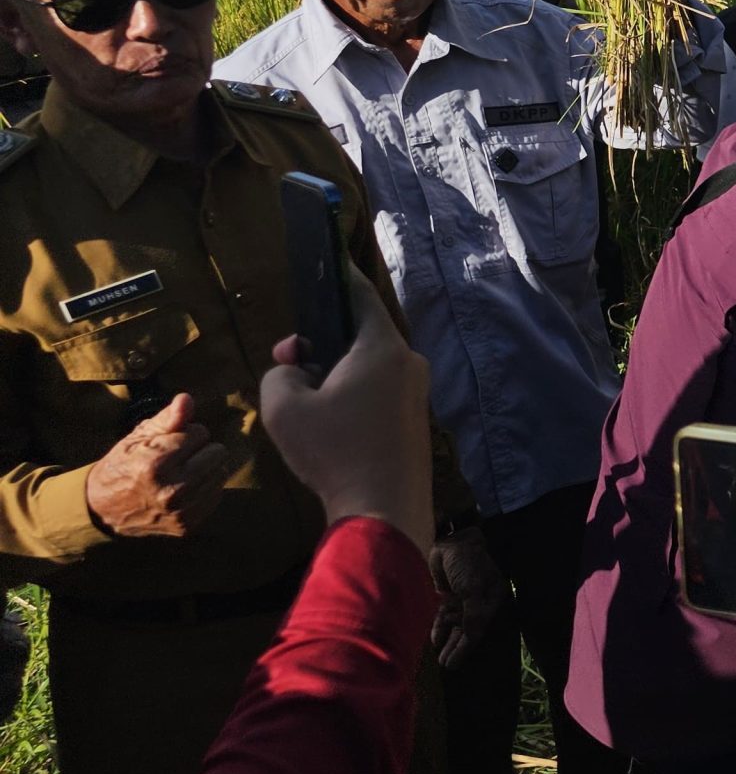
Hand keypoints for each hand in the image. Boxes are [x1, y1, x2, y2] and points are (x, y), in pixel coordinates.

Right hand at [82, 392, 229, 537]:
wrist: (102, 509)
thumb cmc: (124, 465)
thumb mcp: (138, 437)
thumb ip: (166, 419)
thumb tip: (187, 399)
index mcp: (155, 464)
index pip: (200, 433)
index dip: (185, 434)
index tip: (167, 443)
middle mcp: (171, 490)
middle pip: (218, 452)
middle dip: (200, 450)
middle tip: (176, 458)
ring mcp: (180, 511)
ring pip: (221, 473)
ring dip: (205, 469)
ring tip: (179, 474)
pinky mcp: (187, 525)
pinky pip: (217, 495)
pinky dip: (205, 489)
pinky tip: (183, 490)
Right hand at [259, 273, 431, 552]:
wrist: (383, 511)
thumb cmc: (334, 452)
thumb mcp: (284, 406)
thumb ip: (280, 372)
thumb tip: (296, 367)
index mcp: (383, 348)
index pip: (360, 296)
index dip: (337, 277)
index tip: (323, 262)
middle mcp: (409, 361)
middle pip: (360, 333)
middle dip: (322, 341)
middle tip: (288, 363)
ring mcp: (418, 391)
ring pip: (368, 365)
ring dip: (336, 371)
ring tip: (305, 400)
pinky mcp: (415, 418)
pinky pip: (379, 389)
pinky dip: (352, 393)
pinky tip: (329, 422)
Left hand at [427, 531, 506, 668]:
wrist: (450, 539)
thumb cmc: (467, 563)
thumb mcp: (472, 588)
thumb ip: (473, 614)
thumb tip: (471, 637)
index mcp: (491, 599)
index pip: (480, 628)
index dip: (467, 647)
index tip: (455, 663)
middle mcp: (479, 601)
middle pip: (468, 630)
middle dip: (458, 648)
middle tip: (447, 665)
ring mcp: (463, 599)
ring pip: (456, 625)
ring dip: (449, 641)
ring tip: (441, 658)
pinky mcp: (449, 595)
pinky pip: (444, 616)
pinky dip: (440, 628)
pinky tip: (435, 640)